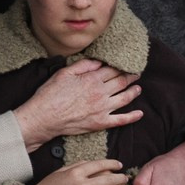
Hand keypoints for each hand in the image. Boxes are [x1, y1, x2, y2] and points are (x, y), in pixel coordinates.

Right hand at [12, 60, 143, 150]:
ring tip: (138, 88)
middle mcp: (101, 93)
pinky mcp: (101, 122)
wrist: (44, 117)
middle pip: (121, 82)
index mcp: (92, 80)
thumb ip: (83, 65)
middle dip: (131, 77)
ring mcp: (103, 109)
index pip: (112, 70)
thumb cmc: (50, 94)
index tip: (126, 65)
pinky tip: (140, 114)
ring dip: (134, 92)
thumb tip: (98, 62)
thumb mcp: (64, 73)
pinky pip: (122, 120)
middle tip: (136, 74)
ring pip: (125, 98)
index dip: (120, 67)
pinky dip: (133, 117)